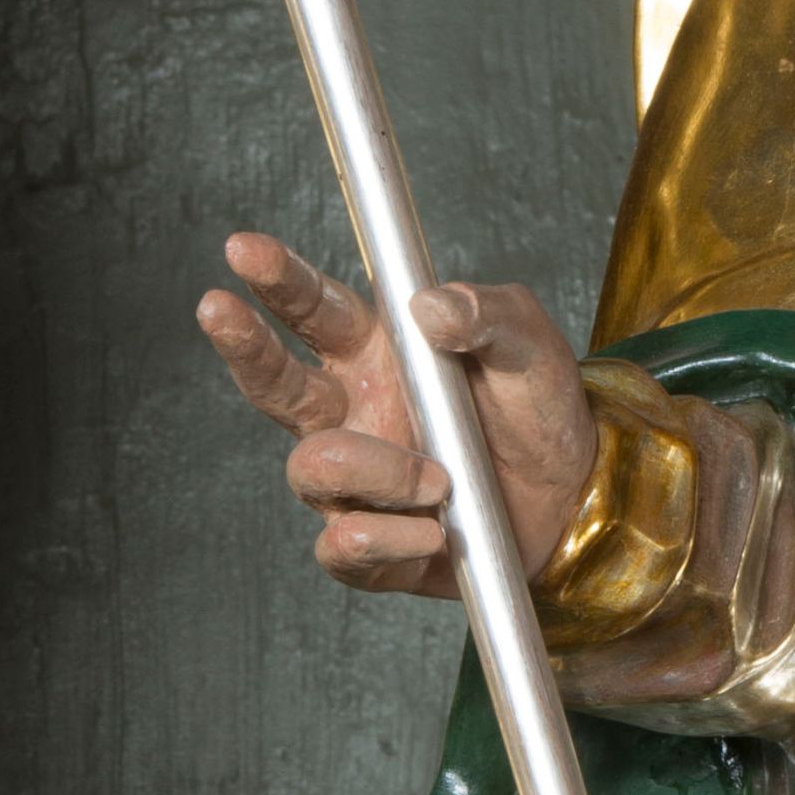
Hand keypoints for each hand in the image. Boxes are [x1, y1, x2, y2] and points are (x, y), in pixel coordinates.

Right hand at [197, 230, 597, 598]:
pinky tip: (432, 530)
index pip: (314, 309)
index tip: (243, 249)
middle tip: (218, 308)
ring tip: (440, 478)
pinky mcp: (372, 545)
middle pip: (272, 382)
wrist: (576, 495)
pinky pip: (343, 545)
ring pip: (312, 469)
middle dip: (243, 344)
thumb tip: (432, 305)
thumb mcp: (528, 345)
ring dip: (374, 471)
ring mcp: (355, 482)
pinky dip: (383, 538)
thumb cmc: (539, 409)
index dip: (277, 278)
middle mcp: (351, 412)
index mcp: (377, 352)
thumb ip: (487, 313)